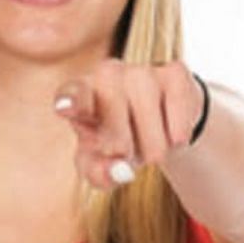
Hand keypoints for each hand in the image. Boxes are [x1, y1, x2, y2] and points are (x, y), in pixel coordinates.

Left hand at [53, 59, 203, 189]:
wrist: (162, 126)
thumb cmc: (120, 142)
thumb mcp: (102, 163)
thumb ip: (99, 172)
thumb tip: (117, 171)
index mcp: (81, 94)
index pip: (72, 94)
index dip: (70, 102)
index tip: (65, 109)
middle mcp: (107, 74)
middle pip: (113, 114)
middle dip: (122, 145)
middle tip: (127, 155)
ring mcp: (141, 70)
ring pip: (148, 113)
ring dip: (153, 145)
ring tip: (152, 149)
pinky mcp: (174, 73)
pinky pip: (178, 108)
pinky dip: (178, 132)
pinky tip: (173, 135)